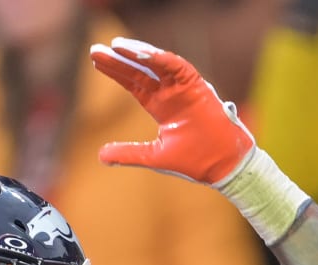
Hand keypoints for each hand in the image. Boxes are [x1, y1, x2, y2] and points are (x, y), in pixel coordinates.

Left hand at [91, 38, 255, 185]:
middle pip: (140, 71)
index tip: (96, 61)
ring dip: (137, 53)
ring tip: (116, 46)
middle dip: (118, 60)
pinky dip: (160, 59)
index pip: (133, 83)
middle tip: (96, 50)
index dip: (115, 71)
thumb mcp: (154, 156)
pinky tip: (142, 53)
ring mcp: (183, 88)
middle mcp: (170, 93)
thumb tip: (101, 156)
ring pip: (156, 64)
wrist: (222, 165)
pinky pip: (177, 66)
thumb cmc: (194, 160)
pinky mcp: (197, 86)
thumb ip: (128, 153)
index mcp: (160, 106)